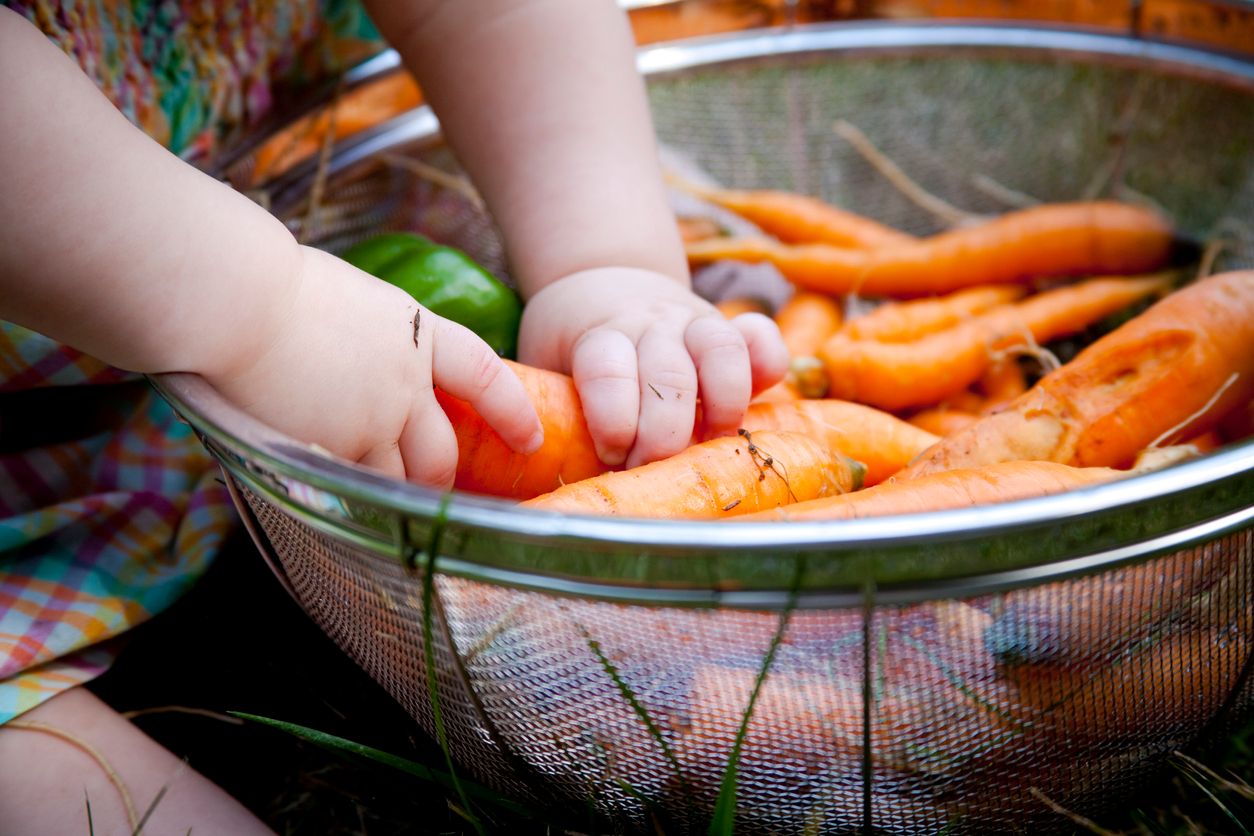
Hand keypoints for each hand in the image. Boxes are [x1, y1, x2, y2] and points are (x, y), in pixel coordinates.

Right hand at [206, 247, 541, 488]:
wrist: (242, 302)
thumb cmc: (275, 287)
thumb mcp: (351, 300)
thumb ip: (374, 338)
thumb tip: (363, 359)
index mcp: (417, 333)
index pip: (486, 376)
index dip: (513, 411)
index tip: (530, 439)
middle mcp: (407, 382)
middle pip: (443, 451)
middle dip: (439, 479)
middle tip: (427, 491)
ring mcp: (375, 420)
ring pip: (399, 481)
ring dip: (388, 495)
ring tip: (374, 505)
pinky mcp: (338, 449)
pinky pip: (347, 486)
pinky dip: (338, 490)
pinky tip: (320, 488)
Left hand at [517, 268, 787, 468]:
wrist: (602, 279)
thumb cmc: (573, 346)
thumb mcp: (548, 367)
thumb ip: (556, 406)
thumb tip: (543, 462)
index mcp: (600, 333)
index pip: (607, 370)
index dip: (612, 421)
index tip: (609, 453)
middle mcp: (651, 323)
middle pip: (669, 376)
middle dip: (663, 435)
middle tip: (649, 467)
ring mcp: (695, 323)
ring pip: (722, 352)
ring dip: (721, 408)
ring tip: (707, 445)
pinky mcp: (732, 330)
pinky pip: (762, 339)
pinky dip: (768, 367)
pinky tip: (759, 398)